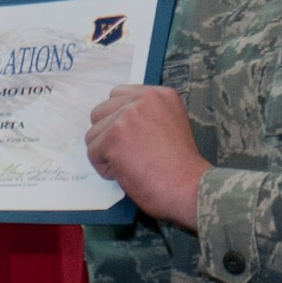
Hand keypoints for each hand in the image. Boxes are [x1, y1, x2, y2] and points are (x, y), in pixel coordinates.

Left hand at [84, 85, 210, 229]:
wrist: (189, 188)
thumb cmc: (180, 168)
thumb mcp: (170, 125)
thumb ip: (145, 116)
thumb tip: (115, 120)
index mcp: (160, 95)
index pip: (118, 96)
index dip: (119, 122)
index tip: (134, 140)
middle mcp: (143, 99)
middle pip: (100, 112)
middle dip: (108, 137)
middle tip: (132, 155)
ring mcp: (127, 117)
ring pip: (93, 134)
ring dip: (106, 154)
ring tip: (132, 164)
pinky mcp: (114, 137)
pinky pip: (92, 153)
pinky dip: (105, 169)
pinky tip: (128, 172)